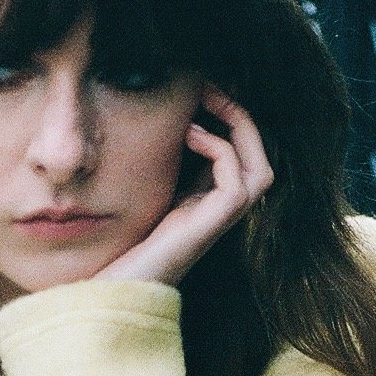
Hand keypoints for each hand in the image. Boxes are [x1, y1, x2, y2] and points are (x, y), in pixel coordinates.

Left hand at [99, 86, 272, 290]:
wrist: (114, 287)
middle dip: (243, 118)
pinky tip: (189, 134)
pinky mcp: (212, 225)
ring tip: (210, 103)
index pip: (241, 156)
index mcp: (209, 202)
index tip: (205, 91)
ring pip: (261, 170)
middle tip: (213, 89)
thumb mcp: (146, 191)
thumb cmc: (122, 244)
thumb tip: (159, 122)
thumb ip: (161, 165)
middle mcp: (221, 212)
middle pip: (262, 160)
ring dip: (240, 129)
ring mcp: (219, 221)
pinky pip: (235, 180)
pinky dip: (218, 149)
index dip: (231, 121)